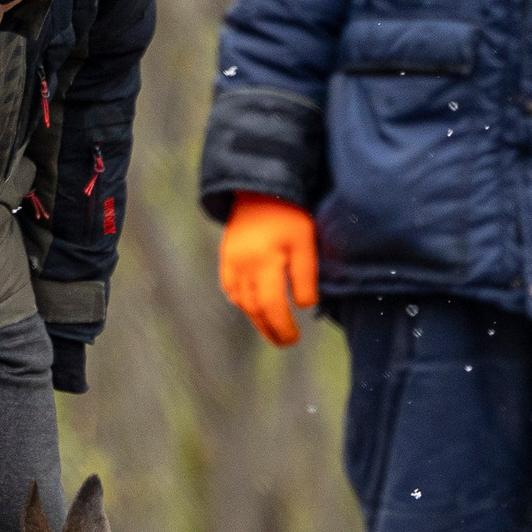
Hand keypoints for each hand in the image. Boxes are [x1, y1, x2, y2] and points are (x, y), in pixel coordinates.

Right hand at [218, 193, 318, 346]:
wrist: (260, 189)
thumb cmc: (289, 215)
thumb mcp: (305, 242)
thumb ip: (305, 276)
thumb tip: (303, 306)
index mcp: (264, 261)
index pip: (272, 305)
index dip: (282, 326)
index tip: (295, 339)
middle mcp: (242, 266)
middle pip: (254, 309)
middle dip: (270, 329)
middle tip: (285, 343)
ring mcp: (230, 263)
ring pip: (241, 302)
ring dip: (256, 320)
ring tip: (272, 332)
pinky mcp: (225, 258)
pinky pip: (231, 290)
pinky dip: (242, 304)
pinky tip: (254, 310)